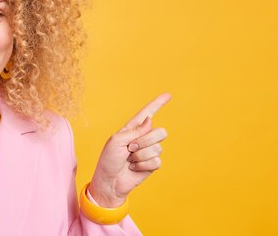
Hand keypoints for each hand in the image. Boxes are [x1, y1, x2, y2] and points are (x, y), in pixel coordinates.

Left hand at [88, 93, 170, 207]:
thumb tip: (150, 120)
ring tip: (130, 160)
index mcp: (132, 129)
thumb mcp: (116, 140)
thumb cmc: (109, 160)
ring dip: (141, 155)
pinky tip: (134, 168)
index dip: (158, 104)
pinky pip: (156, 160)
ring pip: (157, 147)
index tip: (168, 95)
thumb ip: (134, 130)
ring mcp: (148, 151)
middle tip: (130, 149)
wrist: (110, 182)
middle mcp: (143, 138)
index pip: (148, 113)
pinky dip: (143, 165)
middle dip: (145, 141)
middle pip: (160, 132)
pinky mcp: (152, 164)